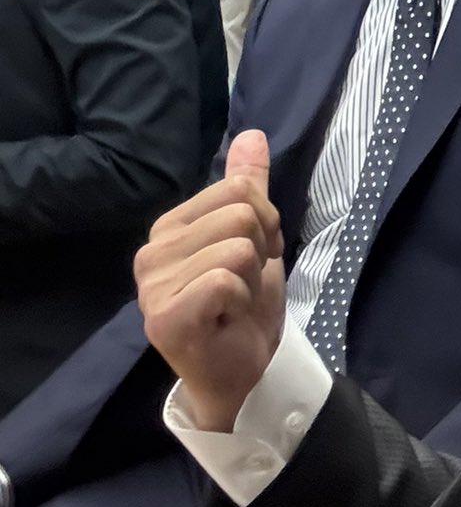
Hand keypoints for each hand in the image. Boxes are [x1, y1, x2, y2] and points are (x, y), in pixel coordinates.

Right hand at [136, 130, 285, 431]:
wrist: (241, 373)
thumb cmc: (243, 305)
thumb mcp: (255, 236)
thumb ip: (248, 186)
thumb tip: (252, 133)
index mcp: (169, 227)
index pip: (238, 187)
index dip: (264, 222)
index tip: (252, 259)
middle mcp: (150, 252)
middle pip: (243, 211)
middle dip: (261, 249)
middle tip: (244, 285)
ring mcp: (152, 286)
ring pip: (239, 245)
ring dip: (252, 278)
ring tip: (234, 304)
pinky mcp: (164, 317)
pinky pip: (226, 278)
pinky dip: (241, 300)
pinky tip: (226, 320)